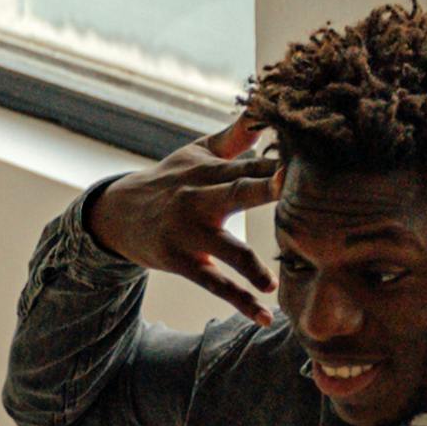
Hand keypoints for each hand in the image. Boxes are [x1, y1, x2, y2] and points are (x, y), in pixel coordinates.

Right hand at [86, 110, 277, 319]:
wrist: (118, 213)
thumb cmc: (170, 181)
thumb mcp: (196, 154)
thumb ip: (234, 137)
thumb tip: (264, 109)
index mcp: (209, 171)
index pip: (249, 164)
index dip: (276, 163)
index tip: (308, 157)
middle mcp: (198, 198)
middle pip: (237, 192)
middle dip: (264, 189)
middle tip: (290, 188)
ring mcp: (188, 232)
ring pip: (226, 250)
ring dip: (251, 267)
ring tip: (274, 284)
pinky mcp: (180, 261)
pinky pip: (214, 285)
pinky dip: (240, 301)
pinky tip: (263, 316)